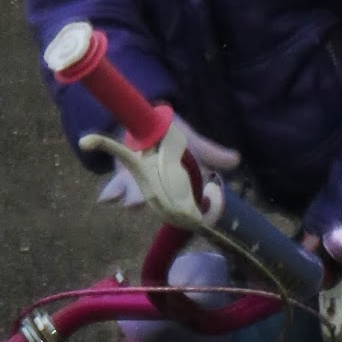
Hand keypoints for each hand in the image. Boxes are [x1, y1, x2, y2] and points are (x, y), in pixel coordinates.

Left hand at [97, 118, 239, 206]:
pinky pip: (116, 190)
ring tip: (129, 203)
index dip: (190, 210)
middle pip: (161, 201)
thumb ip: (212, 153)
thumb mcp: (194, 143)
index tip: (196, 218)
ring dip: (133, 199)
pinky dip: (111, 194)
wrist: (146, 122)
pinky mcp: (123, 179)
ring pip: (138, 198)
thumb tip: (236, 160)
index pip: (186, 203)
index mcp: (180, 184)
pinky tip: (106, 199)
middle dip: (159, 203)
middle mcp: (161, 189)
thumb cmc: (173, 136)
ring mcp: (142, 186)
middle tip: (159, 207)